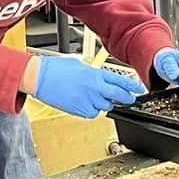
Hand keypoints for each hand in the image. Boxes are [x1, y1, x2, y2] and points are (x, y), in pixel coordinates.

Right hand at [31, 55, 145, 118]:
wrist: (39, 78)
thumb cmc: (55, 69)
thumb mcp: (79, 65)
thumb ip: (93, 74)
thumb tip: (101, 79)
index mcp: (95, 74)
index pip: (120, 81)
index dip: (132, 87)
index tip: (138, 90)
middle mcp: (94, 88)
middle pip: (118, 96)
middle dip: (126, 98)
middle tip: (129, 99)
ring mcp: (87, 100)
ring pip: (105, 107)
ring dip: (104, 104)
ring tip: (94, 97)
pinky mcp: (79, 110)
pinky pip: (93, 114)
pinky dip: (92, 111)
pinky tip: (86, 104)